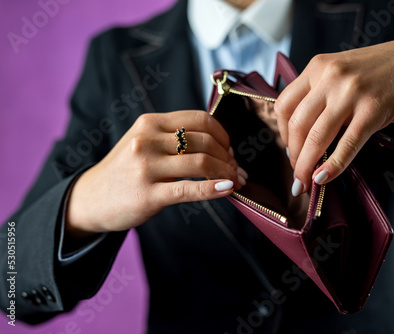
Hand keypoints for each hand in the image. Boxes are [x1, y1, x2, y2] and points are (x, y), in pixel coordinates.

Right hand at [66, 110, 246, 235]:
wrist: (91, 199)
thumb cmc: (125, 170)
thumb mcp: (143, 142)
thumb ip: (173, 137)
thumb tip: (221, 145)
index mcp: (149, 122)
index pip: (199, 119)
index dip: (222, 134)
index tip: (228, 149)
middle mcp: (147, 140)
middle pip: (204, 141)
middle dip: (227, 156)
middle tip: (235, 169)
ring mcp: (146, 167)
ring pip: (200, 163)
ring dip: (226, 172)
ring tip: (234, 180)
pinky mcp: (148, 194)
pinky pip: (189, 189)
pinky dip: (213, 189)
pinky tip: (227, 189)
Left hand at [275, 35, 393, 195]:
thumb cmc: (385, 70)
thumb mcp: (344, 73)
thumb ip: (322, 95)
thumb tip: (305, 136)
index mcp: (319, 66)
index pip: (284, 105)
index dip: (282, 134)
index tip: (290, 150)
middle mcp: (330, 76)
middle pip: (296, 125)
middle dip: (293, 156)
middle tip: (297, 174)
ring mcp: (352, 92)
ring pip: (316, 136)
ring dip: (306, 165)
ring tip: (305, 182)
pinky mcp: (374, 109)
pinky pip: (347, 144)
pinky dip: (333, 166)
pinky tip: (324, 179)